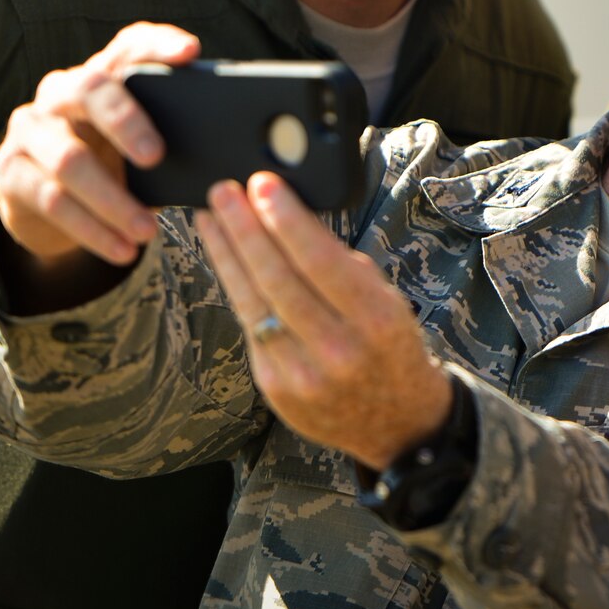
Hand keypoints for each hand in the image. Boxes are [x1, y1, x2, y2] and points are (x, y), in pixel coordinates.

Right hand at [0, 21, 199, 270]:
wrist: (47, 207)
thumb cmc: (112, 165)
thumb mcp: (140, 148)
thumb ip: (175, 140)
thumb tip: (229, 159)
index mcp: (103, 75)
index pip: (130, 45)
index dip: (158, 44)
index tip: (191, 52)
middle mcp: (61, 91)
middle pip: (91, 89)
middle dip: (126, 121)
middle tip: (158, 157)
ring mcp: (30, 129)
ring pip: (69, 159)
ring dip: (112, 201)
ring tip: (147, 231)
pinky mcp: (9, 171)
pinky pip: (51, 200)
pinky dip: (92, 230)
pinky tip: (122, 249)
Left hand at [197, 172, 452, 469]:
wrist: (397, 423)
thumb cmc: (391, 348)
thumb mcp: (387, 302)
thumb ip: (342, 267)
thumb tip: (291, 217)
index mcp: (376, 321)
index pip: (320, 261)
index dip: (285, 220)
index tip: (262, 185)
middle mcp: (338, 350)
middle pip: (278, 279)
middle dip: (246, 229)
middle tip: (224, 192)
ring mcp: (302, 374)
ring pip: (253, 303)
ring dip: (227, 254)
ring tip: (211, 217)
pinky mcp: (275, 389)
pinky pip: (250, 328)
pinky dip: (235, 288)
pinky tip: (225, 260)